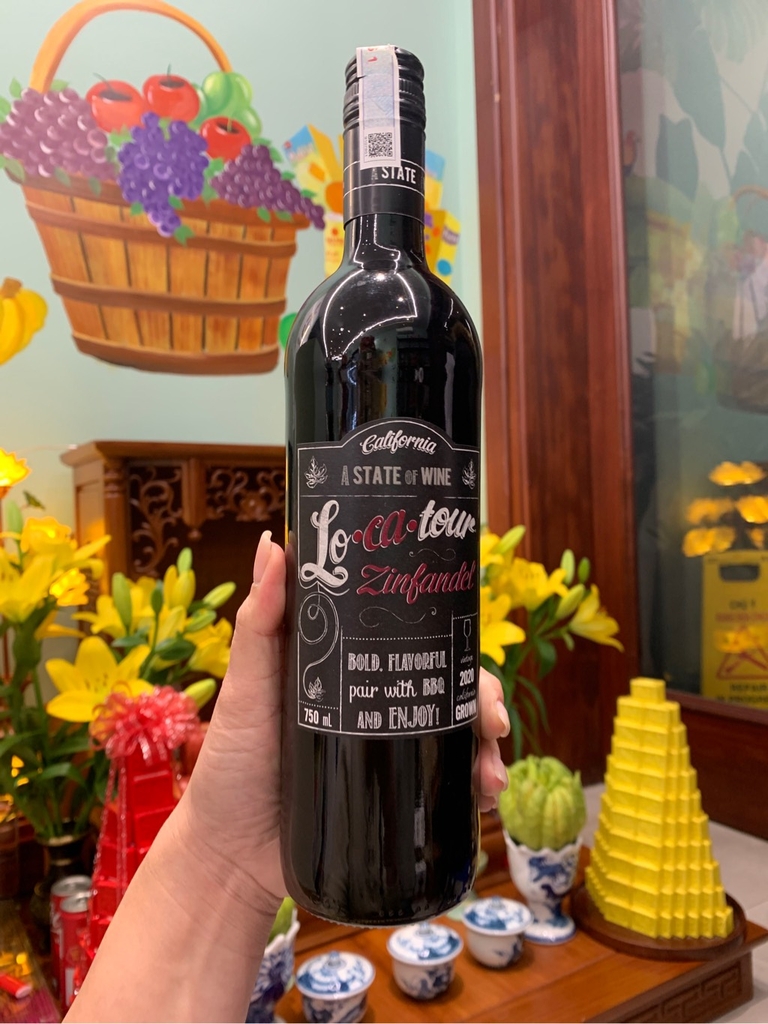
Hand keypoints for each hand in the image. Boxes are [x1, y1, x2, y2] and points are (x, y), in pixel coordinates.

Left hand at [178, 532, 509, 912]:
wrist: (231, 860)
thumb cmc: (230, 765)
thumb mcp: (246, 688)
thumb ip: (259, 624)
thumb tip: (276, 544)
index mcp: (344, 664)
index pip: (409, 635)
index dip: (448, 636)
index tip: (469, 648)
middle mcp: (372, 698)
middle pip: (443, 681)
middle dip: (479, 696)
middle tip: (493, 722)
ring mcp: (384, 747)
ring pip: (451, 730)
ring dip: (484, 744)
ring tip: (490, 774)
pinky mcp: (389, 793)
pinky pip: (442, 782)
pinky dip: (471, 784)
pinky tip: (485, 796)